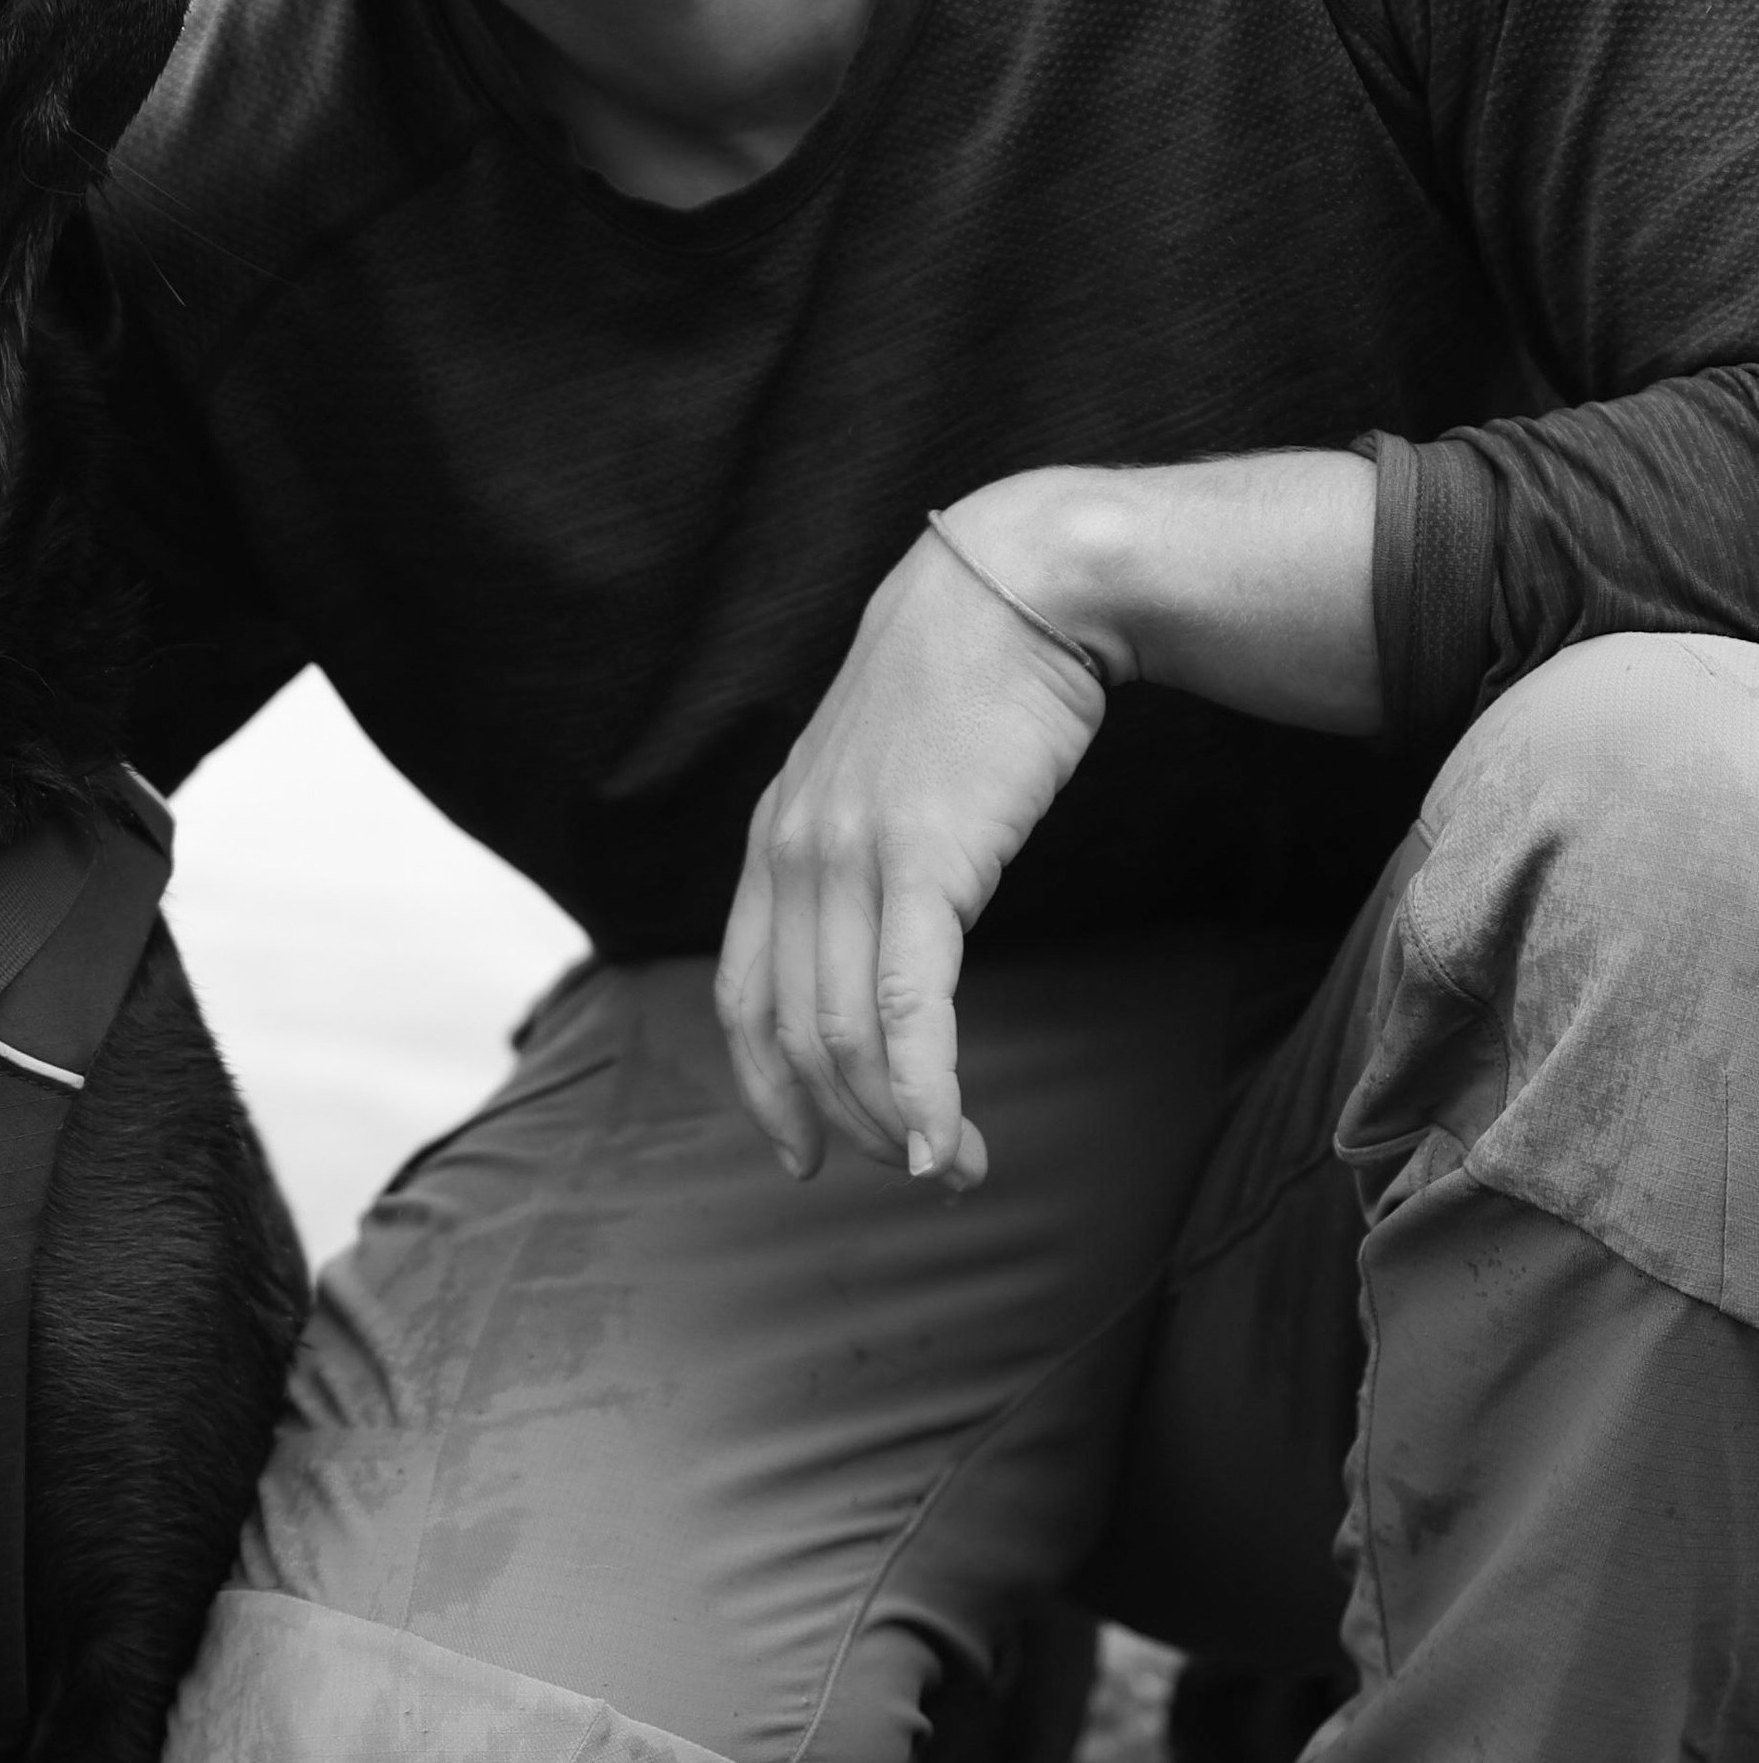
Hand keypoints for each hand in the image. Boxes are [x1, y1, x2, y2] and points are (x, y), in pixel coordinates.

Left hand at [715, 517, 1106, 1186]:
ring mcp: (850, 855)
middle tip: (910, 1173)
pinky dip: (923, 1089)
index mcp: (776, 837)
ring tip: (950, 1167)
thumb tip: (886, 934)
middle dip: (846, 1125)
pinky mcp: (925, 859)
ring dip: (896, 1122)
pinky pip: (913, 1007)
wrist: (1019, 588)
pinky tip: (944, 1138)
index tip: (803, 1156)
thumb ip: (859, 847)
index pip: (742, 997)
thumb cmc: (968, 683)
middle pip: (795, 1034)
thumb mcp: (882, 770)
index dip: (766, 1091)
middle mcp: (793, 853)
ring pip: (847, 1036)